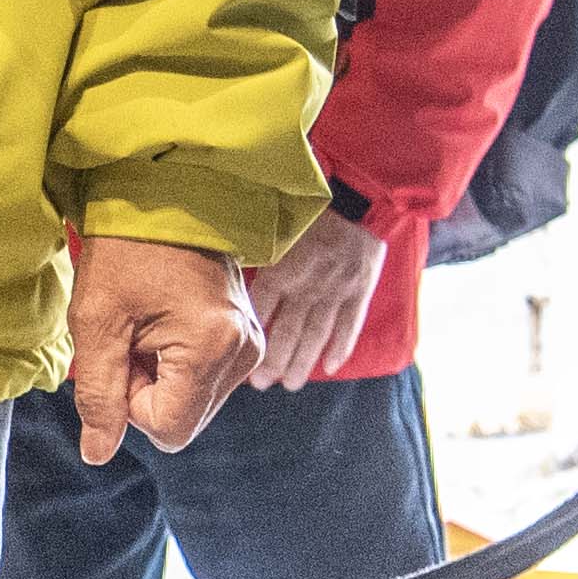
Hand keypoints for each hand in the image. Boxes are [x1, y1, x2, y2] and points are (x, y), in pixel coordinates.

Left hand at [66, 232, 252, 466]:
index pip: (167, 428)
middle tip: (132, 335)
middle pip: (183, 421)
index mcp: (213, 347)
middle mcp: (245, 351)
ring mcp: (252, 345)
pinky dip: (177, 365)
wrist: (165, 191)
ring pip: (193, 404)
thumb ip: (98, 396)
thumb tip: (97, 454)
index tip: (121, 350)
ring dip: (160, 378)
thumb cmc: (125, 248)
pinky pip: (205, 381)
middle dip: (146, 391)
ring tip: (148, 323)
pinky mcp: (249, 338)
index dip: (130, 403)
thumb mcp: (97, 322)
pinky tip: (166, 322)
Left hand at [239, 202, 393, 390]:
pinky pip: (350, 324)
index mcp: (284, 265)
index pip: (263, 310)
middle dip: (275, 362)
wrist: (357, 194)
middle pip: (290, 330)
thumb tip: (217, 273)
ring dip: (304, 362)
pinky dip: (341, 347)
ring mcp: (338, 288)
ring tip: (291, 384)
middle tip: (262, 385)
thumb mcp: (270, 222)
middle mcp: (310, 281)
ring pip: (318, 333)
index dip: (252, 337)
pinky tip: (330, 367)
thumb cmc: (302, 210)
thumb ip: (249, 251)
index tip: (239, 357)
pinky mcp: (360, 289)